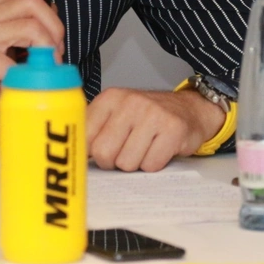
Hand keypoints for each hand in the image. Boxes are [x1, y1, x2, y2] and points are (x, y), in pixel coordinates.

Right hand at [0, 0, 64, 138]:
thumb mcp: (1, 51)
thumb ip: (22, 36)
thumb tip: (52, 25)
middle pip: (31, 2)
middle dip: (54, 26)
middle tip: (56, 50)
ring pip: (30, 27)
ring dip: (47, 49)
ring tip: (46, 67)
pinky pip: (13, 63)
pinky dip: (25, 77)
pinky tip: (23, 85)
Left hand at [85, 88, 226, 171]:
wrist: (190, 109)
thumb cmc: (147, 117)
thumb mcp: (117, 114)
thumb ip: (94, 129)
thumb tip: (73, 155)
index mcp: (110, 98)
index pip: (84, 136)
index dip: (90, 152)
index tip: (98, 154)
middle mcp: (130, 102)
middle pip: (103, 153)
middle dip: (112, 162)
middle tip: (124, 153)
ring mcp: (152, 114)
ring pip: (127, 163)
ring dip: (135, 164)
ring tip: (144, 149)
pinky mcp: (173, 129)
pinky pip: (151, 165)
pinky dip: (153, 165)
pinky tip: (159, 150)